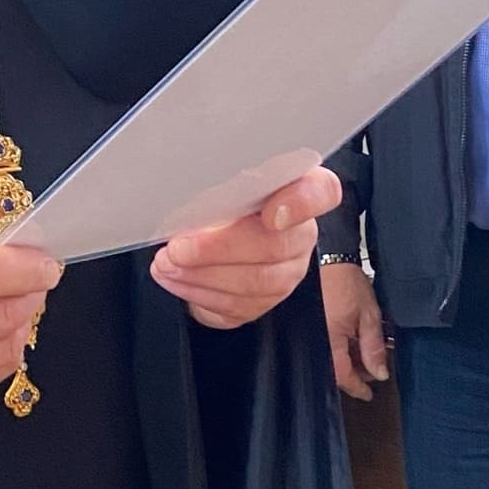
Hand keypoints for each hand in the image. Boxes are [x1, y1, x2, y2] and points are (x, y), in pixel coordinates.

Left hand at [150, 167, 341, 330]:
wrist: (211, 243)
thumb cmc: (218, 203)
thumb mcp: (219, 184)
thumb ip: (220, 187)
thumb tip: (188, 199)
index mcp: (298, 190)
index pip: (321, 192)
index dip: (301, 203)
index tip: (270, 213)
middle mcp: (300, 234)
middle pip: (275, 245)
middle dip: (218, 249)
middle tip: (178, 247)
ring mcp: (287, 271)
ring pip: (255, 281)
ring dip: (201, 274)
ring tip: (167, 263)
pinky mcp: (265, 302)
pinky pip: (237, 304)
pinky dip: (198, 291)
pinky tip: (175, 278)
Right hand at [321, 260, 389, 399]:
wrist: (327, 257)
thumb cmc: (346, 282)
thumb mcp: (369, 315)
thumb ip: (373, 346)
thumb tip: (379, 373)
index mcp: (330, 340)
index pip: (343, 376)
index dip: (357, 387)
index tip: (369, 394)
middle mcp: (316, 340)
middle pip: (335, 370)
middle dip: (356, 373)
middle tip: (373, 369)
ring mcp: (311, 333)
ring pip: (329, 359)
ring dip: (347, 361)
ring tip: (365, 351)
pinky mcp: (308, 326)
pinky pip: (323, 346)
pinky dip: (338, 349)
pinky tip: (350, 343)